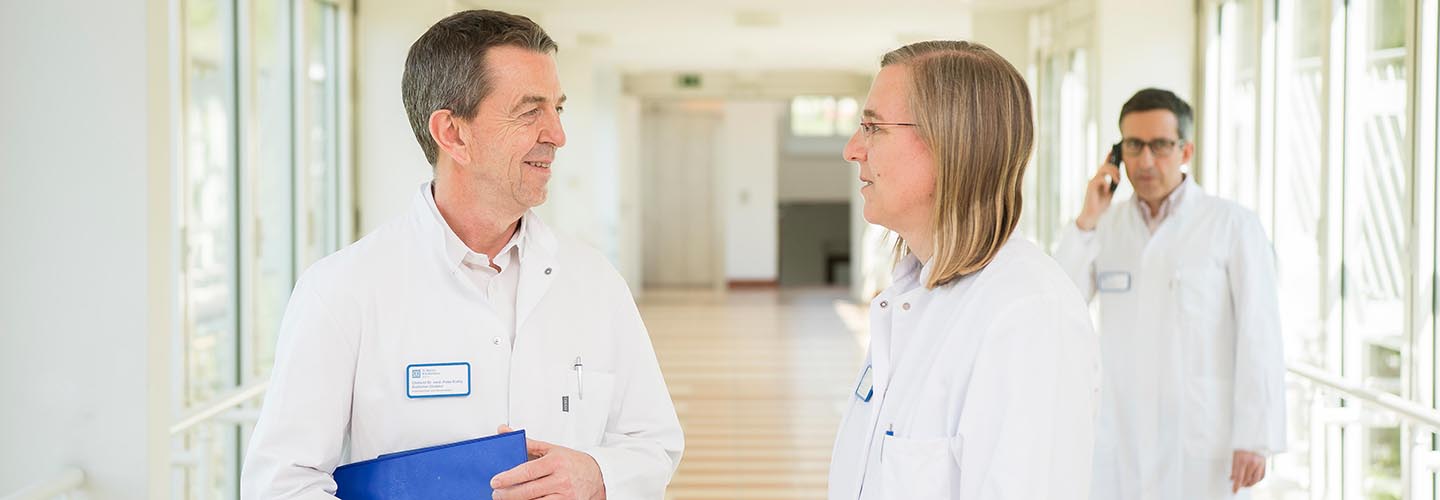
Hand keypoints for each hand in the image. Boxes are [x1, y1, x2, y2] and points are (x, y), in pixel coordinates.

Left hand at [491, 425, 605, 499]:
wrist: (598, 475)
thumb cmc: (573, 462)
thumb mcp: (551, 449)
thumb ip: (527, 443)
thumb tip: (505, 431)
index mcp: (556, 462)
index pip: (527, 471)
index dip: (509, 478)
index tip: (495, 481)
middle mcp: (561, 479)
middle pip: (528, 491)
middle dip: (508, 494)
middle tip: (496, 494)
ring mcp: (565, 495)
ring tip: (507, 499)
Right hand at [1075, 161, 1121, 230]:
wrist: (1093, 214)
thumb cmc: (1101, 203)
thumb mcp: (1110, 191)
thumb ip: (1113, 183)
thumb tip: (1119, 176)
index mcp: (1100, 178)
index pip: (1105, 164)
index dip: (1109, 156)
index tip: (1115, 150)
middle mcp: (1095, 177)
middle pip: (1105, 165)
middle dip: (1115, 167)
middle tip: (1120, 177)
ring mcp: (1093, 181)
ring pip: (1103, 169)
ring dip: (1113, 174)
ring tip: (1117, 181)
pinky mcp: (1091, 186)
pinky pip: (1101, 179)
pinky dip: (1106, 183)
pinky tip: (1107, 191)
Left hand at [1230, 449, 1265, 492]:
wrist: (1253, 437)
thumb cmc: (1243, 445)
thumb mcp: (1235, 455)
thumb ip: (1234, 468)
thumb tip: (1233, 479)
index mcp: (1242, 459)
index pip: (1238, 477)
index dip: (1236, 485)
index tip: (1234, 490)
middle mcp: (1251, 461)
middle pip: (1246, 479)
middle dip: (1242, 484)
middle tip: (1238, 486)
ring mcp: (1259, 462)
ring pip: (1254, 479)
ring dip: (1249, 483)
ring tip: (1245, 484)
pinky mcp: (1265, 463)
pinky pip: (1261, 476)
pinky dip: (1256, 480)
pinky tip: (1252, 480)